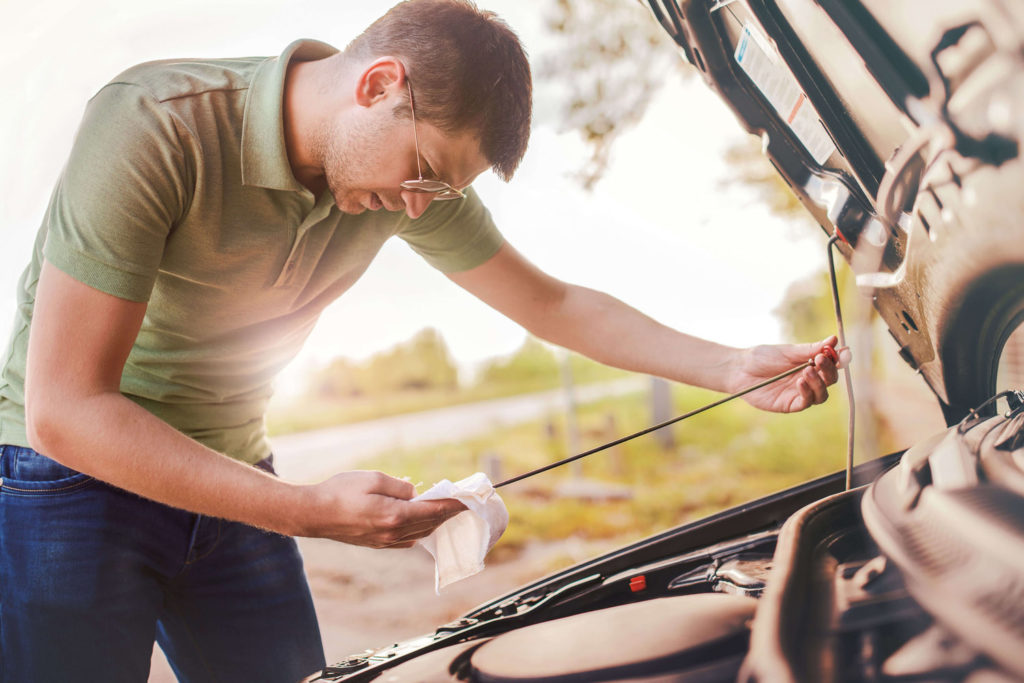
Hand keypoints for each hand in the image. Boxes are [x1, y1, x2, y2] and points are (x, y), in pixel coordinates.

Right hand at [299, 470, 465, 547]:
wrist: (313, 514)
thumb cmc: (340, 491)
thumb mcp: (372, 478)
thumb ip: (400, 486)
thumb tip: (416, 493)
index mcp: (394, 515)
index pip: (433, 510)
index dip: (453, 504)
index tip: (468, 499)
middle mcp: (393, 533)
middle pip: (430, 523)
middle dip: (448, 513)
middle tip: (463, 503)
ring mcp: (385, 541)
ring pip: (420, 533)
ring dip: (435, 522)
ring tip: (446, 510)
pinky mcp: (377, 544)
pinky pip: (408, 540)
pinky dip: (420, 530)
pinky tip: (422, 521)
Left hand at [730, 336, 847, 412]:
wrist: (740, 369)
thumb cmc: (763, 358)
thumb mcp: (788, 351)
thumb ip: (811, 349)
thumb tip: (834, 339)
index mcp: (810, 365)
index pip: (832, 365)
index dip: (840, 360)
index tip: (842, 352)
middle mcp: (809, 381)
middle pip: (830, 381)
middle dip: (829, 370)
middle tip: (821, 359)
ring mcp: (800, 394)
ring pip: (822, 395)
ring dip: (819, 383)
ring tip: (807, 370)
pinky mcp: (790, 405)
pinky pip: (805, 402)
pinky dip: (807, 392)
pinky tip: (800, 382)